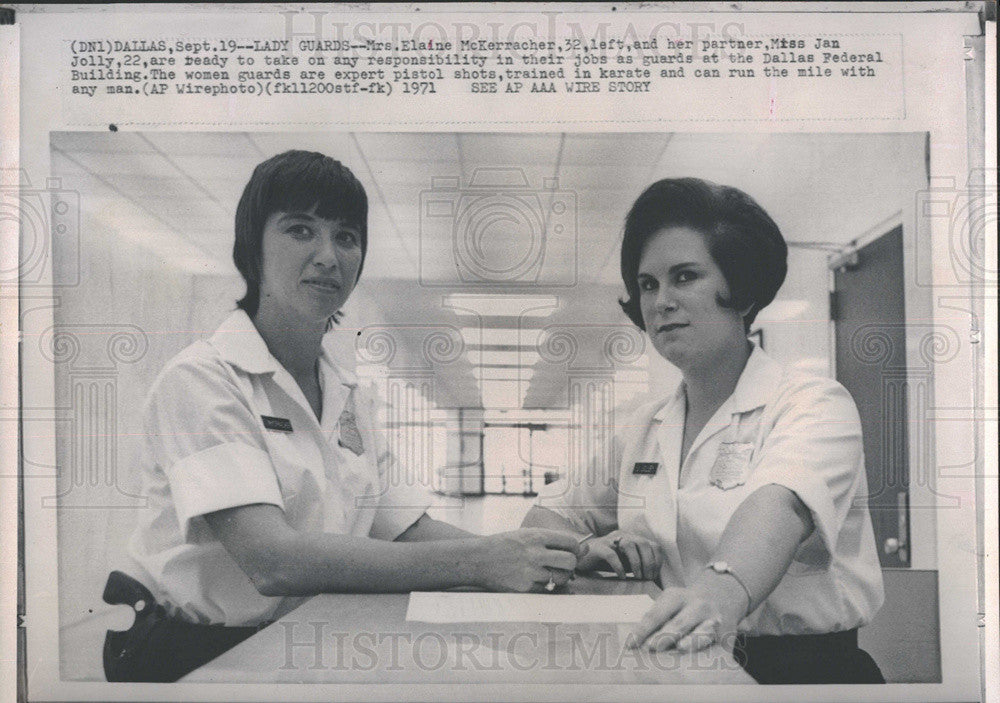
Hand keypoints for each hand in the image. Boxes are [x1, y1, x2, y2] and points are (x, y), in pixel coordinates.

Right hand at [476, 528, 583, 592]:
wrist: (479, 559)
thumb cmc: (507, 545)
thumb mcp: (528, 534)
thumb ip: (555, 540)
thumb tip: (584, 547)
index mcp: (536, 536)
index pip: (570, 542)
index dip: (576, 548)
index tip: (572, 551)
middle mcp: (534, 553)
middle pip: (570, 561)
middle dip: (572, 564)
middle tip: (565, 565)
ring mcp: (529, 572)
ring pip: (561, 578)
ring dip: (561, 577)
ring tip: (550, 572)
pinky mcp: (525, 588)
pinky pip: (548, 590)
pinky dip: (548, 586)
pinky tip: (538, 579)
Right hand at [576, 530, 661, 580]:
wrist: (581, 559)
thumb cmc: (606, 563)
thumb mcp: (626, 563)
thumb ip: (639, 564)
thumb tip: (654, 577)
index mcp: (631, 538)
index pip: (652, 545)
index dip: (657, 560)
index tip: (654, 576)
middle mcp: (622, 536)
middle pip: (643, 543)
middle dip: (648, 562)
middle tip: (647, 578)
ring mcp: (610, 540)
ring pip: (629, 545)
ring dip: (637, 563)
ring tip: (637, 577)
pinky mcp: (598, 547)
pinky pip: (611, 554)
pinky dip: (619, 566)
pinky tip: (622, 576)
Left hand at [628, 575, 747, 651]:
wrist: (722, 595)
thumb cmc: (685, 607)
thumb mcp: (670, 603)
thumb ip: (657, 619)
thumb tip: (638, 644)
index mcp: (676, 597)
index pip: (656, 614)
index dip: (643, 630)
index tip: (631, 645)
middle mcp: (697, 605)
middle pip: (680, 622)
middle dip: (666, 635)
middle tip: (652, 647)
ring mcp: (714, 619)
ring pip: (703, 631)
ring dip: (692, 640)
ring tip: (681, 648)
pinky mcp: (728, 634)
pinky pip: (719, 645)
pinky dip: (712, 652)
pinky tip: (704, 662)